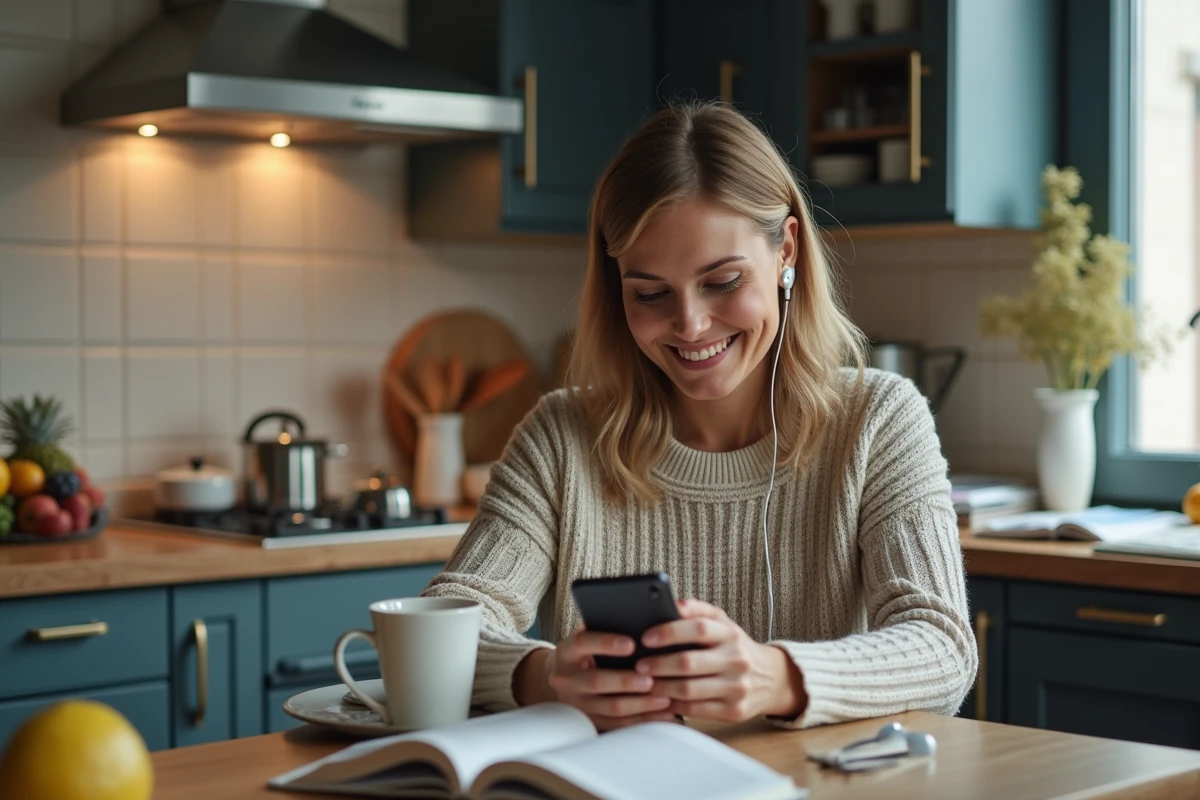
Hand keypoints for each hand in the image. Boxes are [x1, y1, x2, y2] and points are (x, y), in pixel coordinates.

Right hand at [543, 624, 678, 730]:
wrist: (563, 679)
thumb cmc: (585, 652)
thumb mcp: (588, 637)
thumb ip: (606, 627)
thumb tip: (639, 618)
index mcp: (566, 652)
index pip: (583, 643)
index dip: (606, 643)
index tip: (631, 644)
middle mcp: (567, 679)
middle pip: (596, 681)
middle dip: (627, 681)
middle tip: (651, 679)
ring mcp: (578, 703)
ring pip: (610, 707)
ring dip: (640, 704)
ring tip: (665, 697)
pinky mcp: (591, 721)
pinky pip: (619, 724)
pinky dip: (643, 719)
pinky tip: (663, 713)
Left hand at [636, 599, 805, 721]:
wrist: (771, 678)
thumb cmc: (735, 647)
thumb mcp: (723, 623)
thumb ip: (699, 610)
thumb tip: (674, 603)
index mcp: (731, 634)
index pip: (699, 628)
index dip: (670, 632)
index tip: (646, 637)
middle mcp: (736, 660)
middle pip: (689, 663)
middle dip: (658, 664)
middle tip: (638, 665)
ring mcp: (736, 687)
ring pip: (689, 690)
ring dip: (661, 686)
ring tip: (643, 683)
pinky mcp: (733, 711)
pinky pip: (695, 710)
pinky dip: (673, 705)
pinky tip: (660, 699)